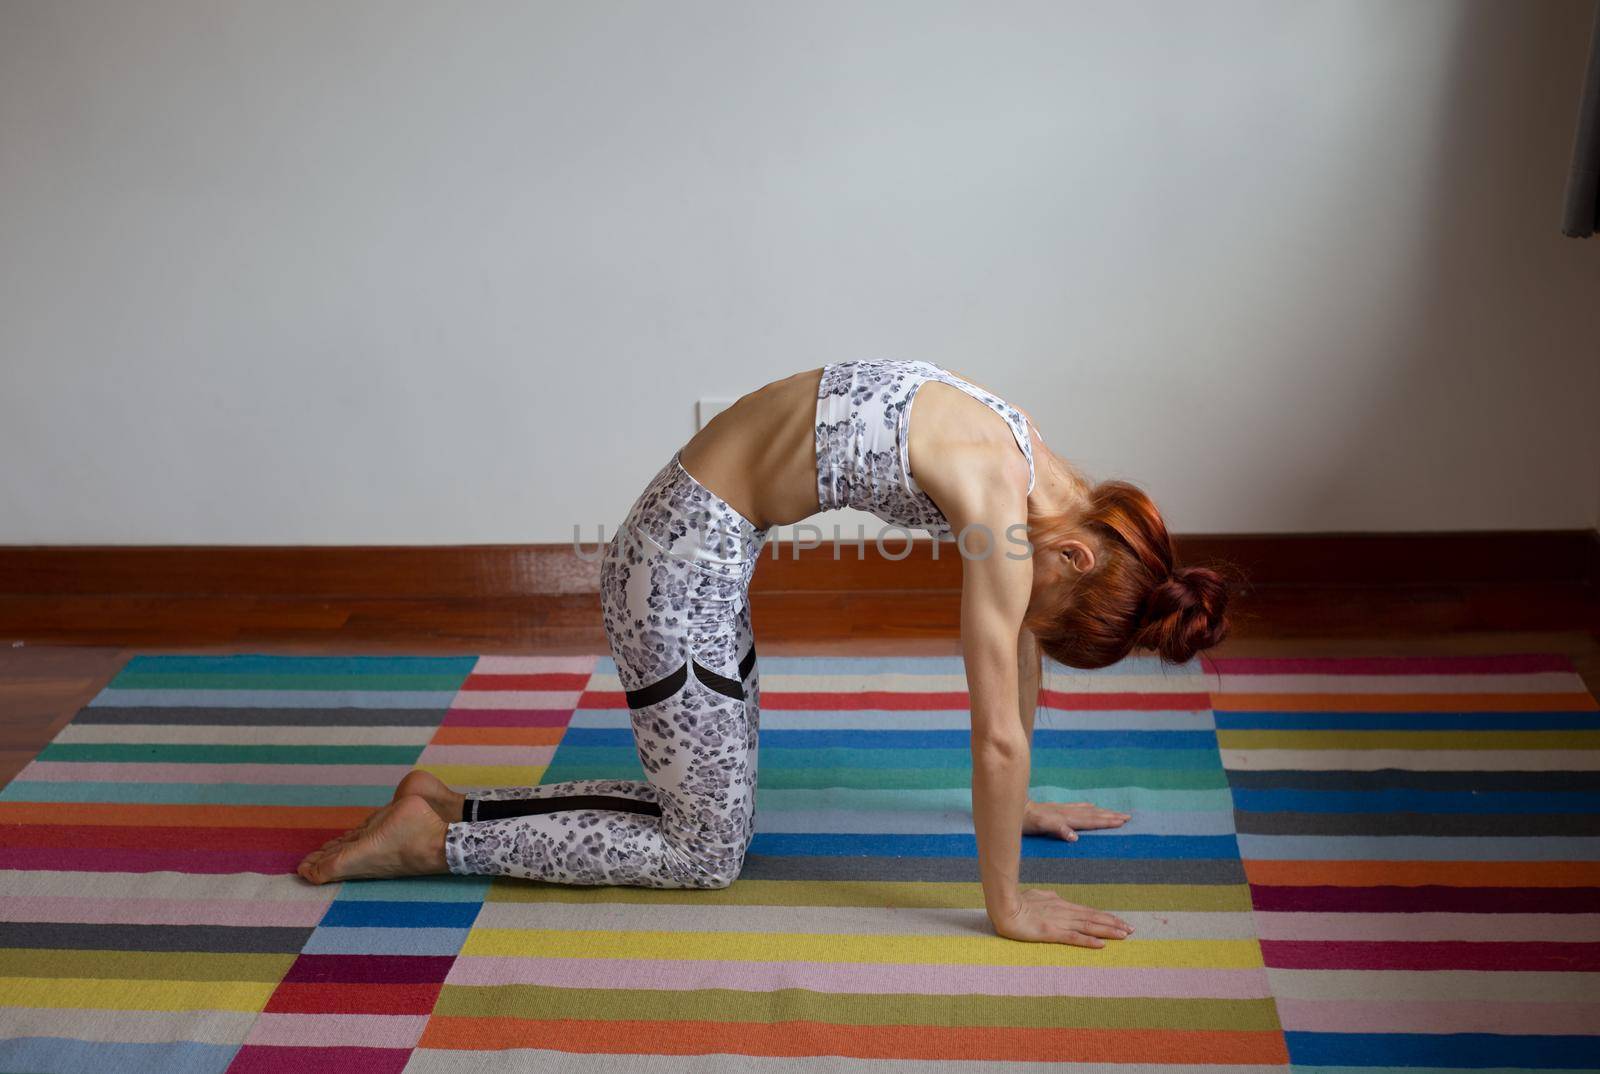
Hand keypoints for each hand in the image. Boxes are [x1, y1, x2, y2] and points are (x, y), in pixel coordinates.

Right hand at [990, 889, 1134, 946]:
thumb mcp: (1036, 896)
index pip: (1088, 912)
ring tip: (1124, 935)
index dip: (1106, 917)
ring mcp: (1058, 922)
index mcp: (1060, 903)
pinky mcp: (1050, 932)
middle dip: (1113, 924)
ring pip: (1088, 926)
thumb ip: (1048, 897)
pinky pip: (1073, 937)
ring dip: (1107, 931)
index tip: (1121, 921)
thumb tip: (1056, 896)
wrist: (1003, 905)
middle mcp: (1064, 911)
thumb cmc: (1016, 901)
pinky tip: (1101, 945)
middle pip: (1093, 918)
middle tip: (1132, 929)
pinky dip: (1088, 941)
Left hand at [1022, 800, 1130, 841]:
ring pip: (1088, 811)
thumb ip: (1058, 829)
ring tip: (1116, 813)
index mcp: (1067, 818)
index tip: (1122, 821)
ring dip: (1103, 812)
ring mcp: (1063, 810)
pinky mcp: (1057, 809)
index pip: (1091, 821)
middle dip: (1111, 816)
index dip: (1106, 822)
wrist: (1016, 808)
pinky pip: (1078, 807)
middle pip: (1094, 815)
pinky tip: (1091, 806)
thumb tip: (1075, 837)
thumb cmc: (1027, 820)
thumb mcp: (1041, 826)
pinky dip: (1088, 807)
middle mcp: (1068, 812)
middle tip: (1127, 817)